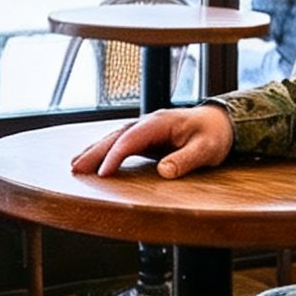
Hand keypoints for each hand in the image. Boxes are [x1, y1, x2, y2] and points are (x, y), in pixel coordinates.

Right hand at [72, 104, 233, 179]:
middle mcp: (147, 123)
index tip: (103, 172)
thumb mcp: (206, 149)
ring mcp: (144, 129)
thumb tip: (164, 171)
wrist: (220, 123)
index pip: (131, 139)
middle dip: (95, 152)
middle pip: (115, 136)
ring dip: (94, 151)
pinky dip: (104, 151)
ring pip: (113, 138)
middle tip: (76, 168)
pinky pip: (119, 144)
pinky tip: (92, 161)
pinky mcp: (144, 138)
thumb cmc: (214, 135)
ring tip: (75, 165)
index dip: (115, 155)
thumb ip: (185, 160)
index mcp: (160, 122)